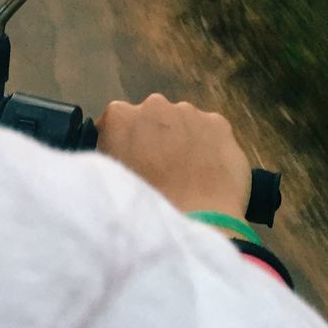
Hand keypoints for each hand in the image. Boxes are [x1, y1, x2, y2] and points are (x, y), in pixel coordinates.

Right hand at [97, 93, 250, 218]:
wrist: (191, 223)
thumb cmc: (139, 207)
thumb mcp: (108, 177)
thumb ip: (113, 154)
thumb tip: (122, 153)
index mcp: (119, 115)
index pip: (117, 122)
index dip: (124, 144)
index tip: (130, 164)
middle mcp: (154, 104)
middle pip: (153, 117)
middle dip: (155, 137)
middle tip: (161, 170)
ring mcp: (190, 112)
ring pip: (184, 123)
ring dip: (183, 140)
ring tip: (188, 175)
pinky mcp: (219, 124)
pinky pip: (211, 132)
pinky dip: (210, 146)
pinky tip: (210, 172)